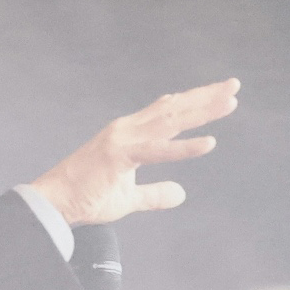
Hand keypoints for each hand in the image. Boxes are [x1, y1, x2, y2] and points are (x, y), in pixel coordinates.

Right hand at [29, 78, 239, 225]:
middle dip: (205, 97)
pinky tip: (209, 142)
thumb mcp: (130, 198)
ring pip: (170, 120)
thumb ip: (156, 194)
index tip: (220, 94)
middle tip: (233, 85)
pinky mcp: (120, 156)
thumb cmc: (87, 197)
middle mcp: (129, 129)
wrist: (56, 203)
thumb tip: (181, 193)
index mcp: (131, 133)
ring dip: (202, 110)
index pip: (168, 111)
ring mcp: (124, 139)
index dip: (195, 102)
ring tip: (229, 102)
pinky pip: (158, 151)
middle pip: (174, 108)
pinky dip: (184, 147)